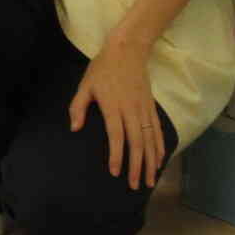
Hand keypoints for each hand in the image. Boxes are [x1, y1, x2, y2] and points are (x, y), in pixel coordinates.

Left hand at [68, 35, 164, 189]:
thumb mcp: (85, 85)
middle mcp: (131, 110)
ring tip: (151, 180)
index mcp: (113, 106)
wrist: (128, 49)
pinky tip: (160, 160)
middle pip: (137, 142)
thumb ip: (78, 107)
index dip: (116, 155)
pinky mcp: (151, 106)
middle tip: (135, 185)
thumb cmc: (102, 68)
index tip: (115, 173)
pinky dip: (160, 146)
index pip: (116, 135)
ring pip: (150, 139)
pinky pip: (158, 130)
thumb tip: (74, 128)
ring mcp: (144, 109)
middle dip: (137, 166)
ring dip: (151, 161)